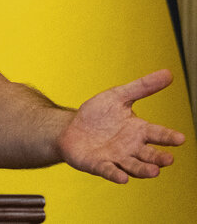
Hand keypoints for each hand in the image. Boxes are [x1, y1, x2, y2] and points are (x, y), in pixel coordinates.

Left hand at [56, 69, 185, 182]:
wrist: (71, 128)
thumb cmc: (98, 115)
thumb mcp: (118, 96)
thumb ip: (142, 87)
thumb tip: (169, 73)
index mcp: (138, 131)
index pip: (157, 134)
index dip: (168, 137)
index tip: (180, 139)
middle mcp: (131, 148)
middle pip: (149, 155)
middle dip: (159, 158)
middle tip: (168, 159)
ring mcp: (116, 158)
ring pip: (133, 166)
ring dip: (143, 170)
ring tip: (154, 171)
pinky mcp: (98, 165)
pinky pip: (109, 171)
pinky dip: (115, 174)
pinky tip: (122, 178)